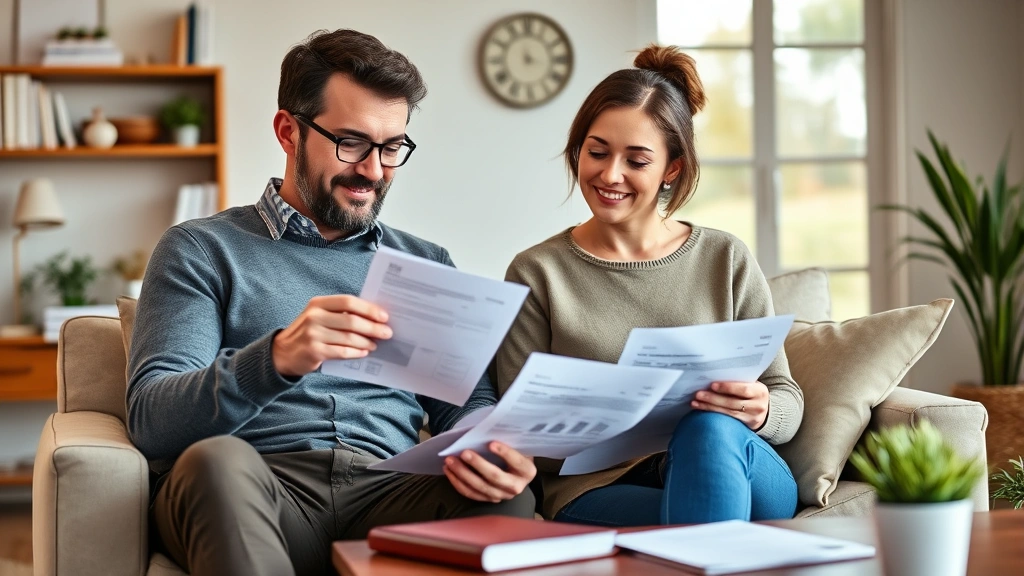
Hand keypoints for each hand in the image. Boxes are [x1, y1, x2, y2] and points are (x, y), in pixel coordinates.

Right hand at [272, 295, 391, 377]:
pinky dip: (356, 353)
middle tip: (387, 333)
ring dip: (366, 342)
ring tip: (376, 344)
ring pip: (348, 338)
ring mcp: (313, 334)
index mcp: (318, 303)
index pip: (348, 301)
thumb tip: (373, 318)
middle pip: (351, 320)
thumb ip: (341, 314)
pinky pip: (342, 352)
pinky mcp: (314, 351)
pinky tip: (364, 352)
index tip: (384, 316)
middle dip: (373, 327)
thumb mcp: (320, 317)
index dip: (368, 309)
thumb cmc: (309, 332)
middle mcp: (314, 316)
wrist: (282, 353)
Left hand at [443, 442, 535, 502]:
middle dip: (478, 464)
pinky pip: (470, 493)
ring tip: (450, 460)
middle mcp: (516, 487)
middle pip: (495, 477)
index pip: (517, 462)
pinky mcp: (488, 499)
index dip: (505, 453)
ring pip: (479, 487)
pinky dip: (457, 482)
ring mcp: (501, 495)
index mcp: (527, 471)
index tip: (490, 443)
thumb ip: (508, 439)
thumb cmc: (514, 451)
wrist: (514, 469)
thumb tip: (490, 430)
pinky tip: (449, 470)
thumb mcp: (517, 444)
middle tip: (464, 453)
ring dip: (462, 473)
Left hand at [691, 381, 769, 429]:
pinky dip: (714, 414)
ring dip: (709, 407)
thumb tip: (714, 375)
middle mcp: (758, 405)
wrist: (765, 410)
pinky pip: (728, 420)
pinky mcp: (746, 426)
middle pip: (733, 402)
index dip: (727, 387)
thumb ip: (739, 381)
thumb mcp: (752, 385)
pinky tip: (703, 410)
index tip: (712, 385)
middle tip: (699, 394)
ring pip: (728, 412)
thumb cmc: (753, 393)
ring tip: (696, 403)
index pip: (743, 389)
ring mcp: (752, 417)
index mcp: (760, 391)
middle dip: (713, 398)